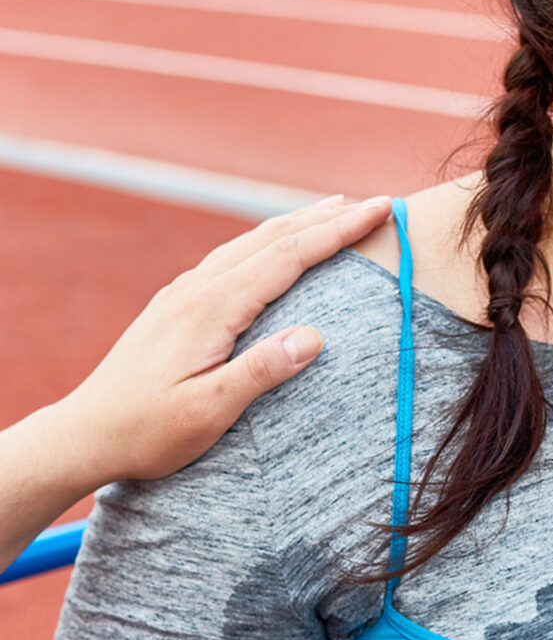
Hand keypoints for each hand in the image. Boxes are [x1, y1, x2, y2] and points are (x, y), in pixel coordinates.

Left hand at [47, 194, 390, 483]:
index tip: (381, 209)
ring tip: (334, 210)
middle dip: (327, 217)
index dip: (339, 231)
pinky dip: (268, 242)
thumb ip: (261, 371)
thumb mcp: (209, 412)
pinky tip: (274, 248)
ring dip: (297, 223)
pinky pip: (232, 256)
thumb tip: (315, 336)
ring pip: (250, 242)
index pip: (289, 255)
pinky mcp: (175, 304)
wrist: (82, 436)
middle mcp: (197, 288)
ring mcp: (182, 292)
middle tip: (376, 204)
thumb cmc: (147, 432)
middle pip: (272, 237)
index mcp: (212, 307)